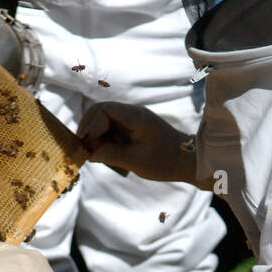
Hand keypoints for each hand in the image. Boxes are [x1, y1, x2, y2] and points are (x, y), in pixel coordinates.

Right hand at [78, 101, 197, 183]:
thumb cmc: (164, 161)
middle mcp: (131, 113)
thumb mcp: (135, 161)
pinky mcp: (131, 128)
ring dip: (96, 135)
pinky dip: (104, 139)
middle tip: (86, 149)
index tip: (87, 145)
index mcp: (135, 116)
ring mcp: (131, 120)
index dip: (91, 125)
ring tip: (97, 153)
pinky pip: (110, 128)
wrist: (184, 160)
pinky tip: (107, 153)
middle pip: (100, 111)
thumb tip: (88, 153)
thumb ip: (110, 155)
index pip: (104, 110)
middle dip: (89, 129)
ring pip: (103, 120)